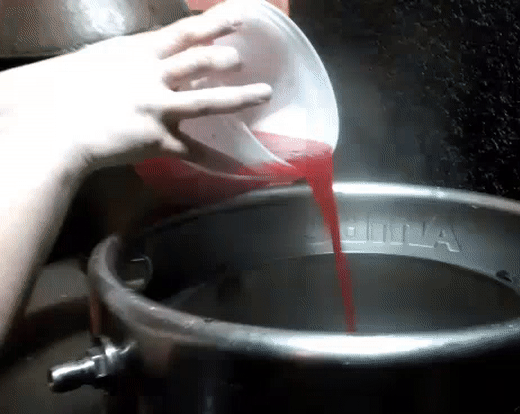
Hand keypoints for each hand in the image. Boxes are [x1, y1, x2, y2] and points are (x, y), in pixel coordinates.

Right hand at [0, 0, 271, 175]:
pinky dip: (218, 160)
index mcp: (138, 53)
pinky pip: (194, 151)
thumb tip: (149, 56)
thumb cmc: (64, 89)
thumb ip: (130, 59)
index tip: (240, 17)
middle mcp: (153, 76)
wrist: (51, 124)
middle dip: (225, 58)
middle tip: (245, 58)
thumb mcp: (99, 60)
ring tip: (264, 93)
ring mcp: (158, 107)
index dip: (215, 24)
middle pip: (199, 61)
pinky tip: (240, 166)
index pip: (184, 32)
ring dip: (239, 97)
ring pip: (206, 100)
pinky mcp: (158, 139)